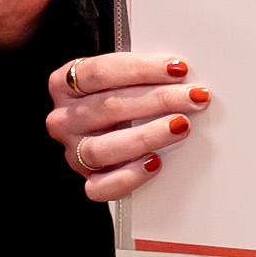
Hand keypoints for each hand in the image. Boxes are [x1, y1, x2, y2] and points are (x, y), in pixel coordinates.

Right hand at [44, 48, 207, 202]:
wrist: (102, 126)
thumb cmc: (114, 97)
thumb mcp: (119, 78)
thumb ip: (139, 74)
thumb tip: (180, 73)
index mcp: (63, 83)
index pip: (100, 72)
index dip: (142, 69)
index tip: (177, 69)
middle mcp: (64, 119)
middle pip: (109, 107)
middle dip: (158, 100)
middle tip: (192, 97)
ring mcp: (73, 152)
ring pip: (104, 148)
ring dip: (148, 136)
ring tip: (179, 126)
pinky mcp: (88, 180)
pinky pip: (102, 187)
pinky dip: (130, 177)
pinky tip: (154, 163)